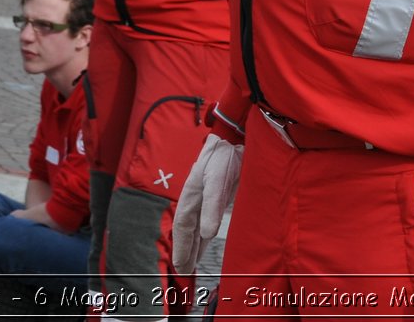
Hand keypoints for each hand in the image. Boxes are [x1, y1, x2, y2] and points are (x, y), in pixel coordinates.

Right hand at [171, 134, 242, 273]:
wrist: (233, 140)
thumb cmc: (221, 158)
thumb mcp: (216, 181)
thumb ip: (212, 207)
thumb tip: (207, 234)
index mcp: (190, 197)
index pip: (183, 229)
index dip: (181, 248)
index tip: (180, 267)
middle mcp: (195, 201)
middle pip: (187, 231)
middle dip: (184, 252)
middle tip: (183, 273)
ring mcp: (204, 200)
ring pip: (195, 228)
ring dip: (192, 246)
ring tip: (190, 264)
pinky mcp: (216, 198)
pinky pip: (205, 222)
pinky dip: (202, 236)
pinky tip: (204, 242)